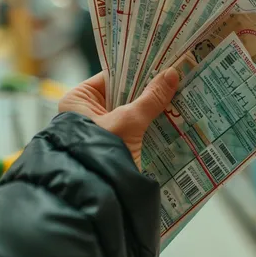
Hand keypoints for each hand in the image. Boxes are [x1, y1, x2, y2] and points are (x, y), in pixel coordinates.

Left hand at [58, 68, 178, 168]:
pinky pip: (133, 129)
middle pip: (122, 95)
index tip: (160, 64)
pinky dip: (148, 125)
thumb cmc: (101, 152)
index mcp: (78, 100)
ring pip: (129, 113)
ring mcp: (99, 132)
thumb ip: (151, 98)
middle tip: (173, 78)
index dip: (136, 70)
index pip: (111, 77)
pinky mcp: (112, 147)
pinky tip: (171, 117)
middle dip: (147, 90)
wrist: (97, 193)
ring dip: (150, 108)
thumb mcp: (129, 121)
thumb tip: (172, 74)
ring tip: (177, 94)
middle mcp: (85, 113)